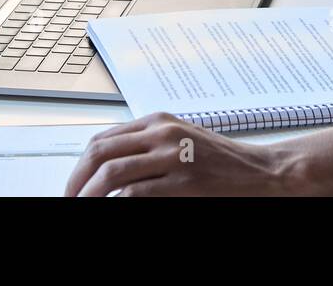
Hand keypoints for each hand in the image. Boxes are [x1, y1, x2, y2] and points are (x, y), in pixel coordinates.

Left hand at [65, 114, 294, 196]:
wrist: (264, 171)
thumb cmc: (225, 162)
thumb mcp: (183, 142)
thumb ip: (150, 148)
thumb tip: (110, 169)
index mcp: (159, 121)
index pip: (103, 139)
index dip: (80, 166)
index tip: (72, 186)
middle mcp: (162, 133)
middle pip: (99, 152)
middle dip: (75, 180)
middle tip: (68, 200)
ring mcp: (173, 156)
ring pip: (111, 172)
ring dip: (87, 195)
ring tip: (80, 208)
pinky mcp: (184, 181)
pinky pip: (136, 193)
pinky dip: (117, 204)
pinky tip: (111, 210)